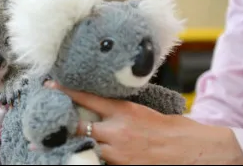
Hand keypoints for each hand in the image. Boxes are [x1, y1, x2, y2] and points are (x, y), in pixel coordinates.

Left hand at [44, 81, 242, 164]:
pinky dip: (93, 159)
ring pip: (87, 147)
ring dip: (79, 145)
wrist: (193, 151)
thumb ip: (122, 112)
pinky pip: (99, 162)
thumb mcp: (146, 113)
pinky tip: (83, 156)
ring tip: (64, 144)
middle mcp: (117, 130)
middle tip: (48, 126)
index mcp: (124, 111)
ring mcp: (118, 152)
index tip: (50, 85)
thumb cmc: (174, 130)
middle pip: (79, 127)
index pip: (87, 98)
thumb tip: (106, 112)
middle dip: (65, 126)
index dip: (66, 91)